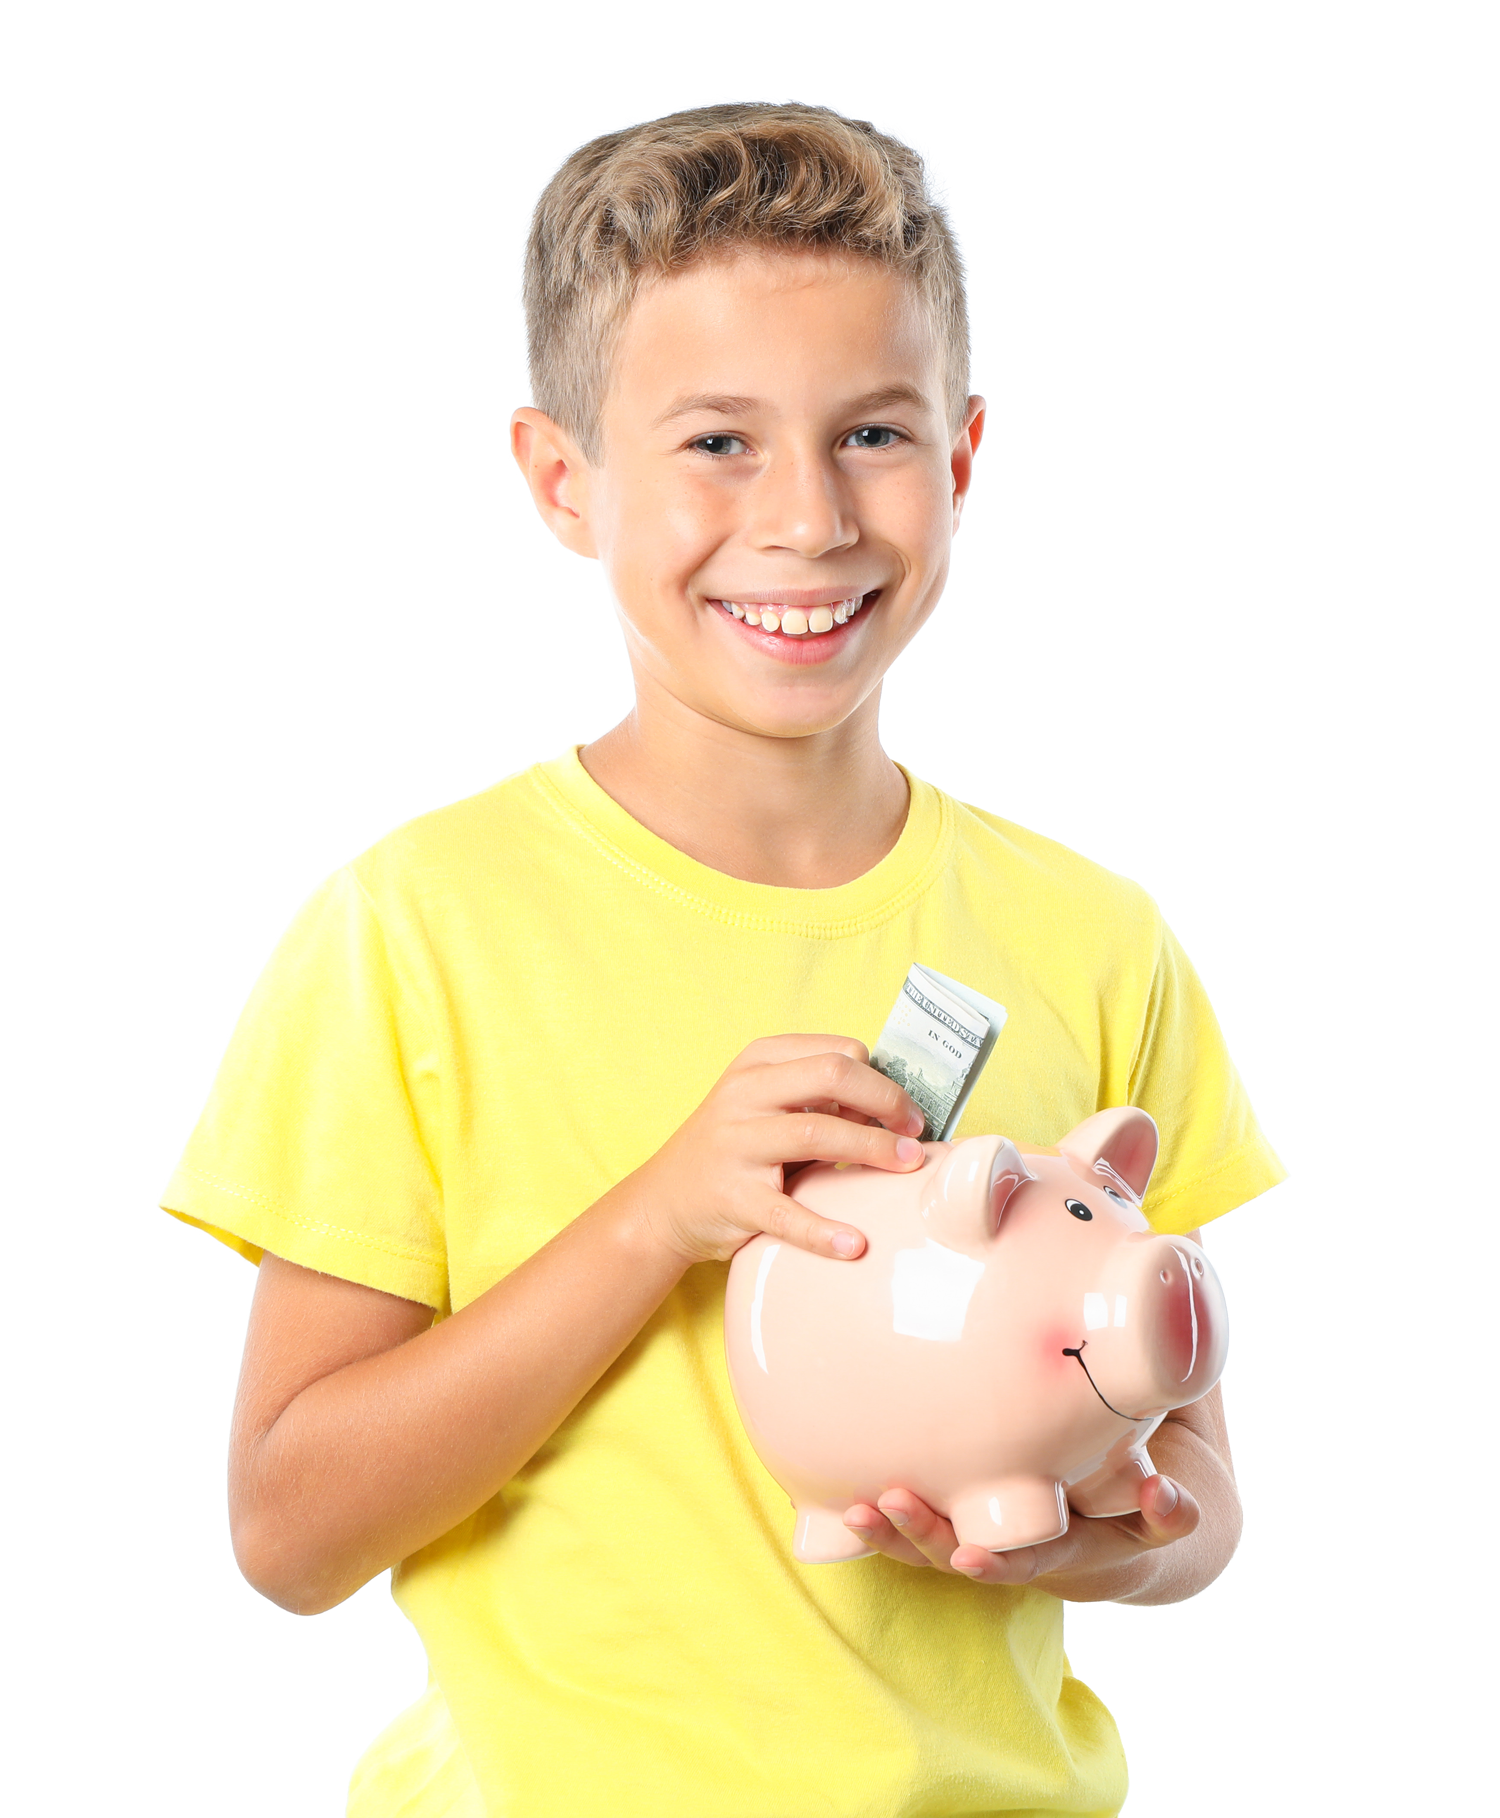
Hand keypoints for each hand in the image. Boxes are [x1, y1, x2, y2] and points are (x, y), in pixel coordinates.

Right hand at [628, 1034, 925, 1265]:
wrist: (664, 1203)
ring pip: (816, 1132)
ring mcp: (735, 1144)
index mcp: (758, 1063)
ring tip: (906, 1166)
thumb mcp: (767, 1108)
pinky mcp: (733, 1197)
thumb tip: (893, 1108)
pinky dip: (824, 1230)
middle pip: (832, 1076)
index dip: (881, 1078)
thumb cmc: (734, 1150)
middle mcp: (743, 1094)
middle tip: (914, 1133)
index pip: (836, 1052)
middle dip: (887, 1100)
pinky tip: (854, 1244)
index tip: (903, 1109)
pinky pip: (786, 1213)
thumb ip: (820, 1100)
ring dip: (873, 1148)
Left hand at [842, 1474, 1199, 1598]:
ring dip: (890, 1534)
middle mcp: (1020, 1554)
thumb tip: (1166, 1495)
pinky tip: (835, 1498)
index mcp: (1068, 1549)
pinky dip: (879, 1521)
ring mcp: (986, 1541)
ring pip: (930, 1549)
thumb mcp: (1158, 1517)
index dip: (996, 1563)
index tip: (971, 1558)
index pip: (1035, 1558)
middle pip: (967, 1555)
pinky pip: (914, 1528)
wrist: (1120, 1531)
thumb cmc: (1134, 1508)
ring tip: (854, 1508)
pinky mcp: (960, 1524)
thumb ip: (1170, 1512)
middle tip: (888, 1503)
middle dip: (926, 1536)